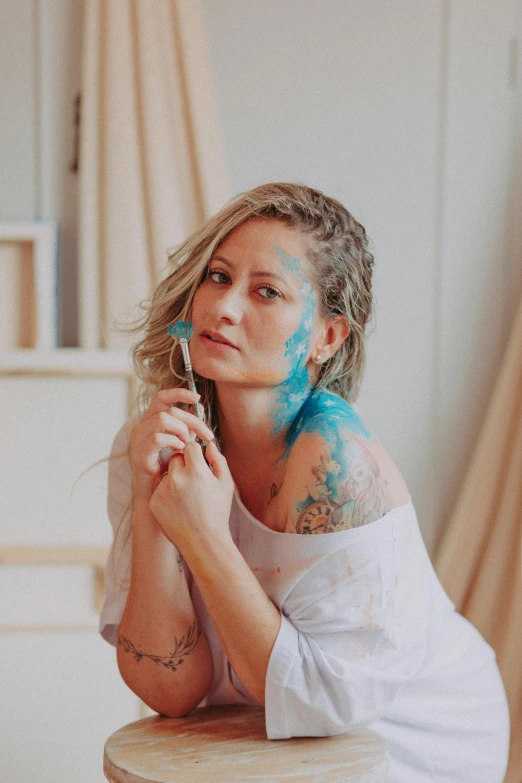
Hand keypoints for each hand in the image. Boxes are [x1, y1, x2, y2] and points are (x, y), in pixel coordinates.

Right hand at [129, 387, 214, 503]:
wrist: (157, 494)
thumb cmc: (169, 468)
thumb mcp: (181, 442)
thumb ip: (188, 425)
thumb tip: (198, 407)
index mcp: (150, 421)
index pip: (162, 397)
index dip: (179, 393)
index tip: (197, 397)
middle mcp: (141, 427)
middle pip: (168, 409)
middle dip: (192, 420)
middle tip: (206, 434)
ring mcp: (138, 440)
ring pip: (161, 419)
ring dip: (181, 429)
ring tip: (188, 444)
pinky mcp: (139, 454)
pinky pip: (158, 439)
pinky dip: (173, 442)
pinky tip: (181, 451)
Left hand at [148, 439, 234, 559]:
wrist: (203, 541)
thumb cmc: (218, 512)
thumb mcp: (225, 484)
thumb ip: (218, 459)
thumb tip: (208, 444)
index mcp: (196, 471)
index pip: (190, 447)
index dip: (196, 455)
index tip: (200, 465)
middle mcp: (176, 478)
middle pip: (176, 458)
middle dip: (184, 465)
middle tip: (194, 483)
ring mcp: (163, 490)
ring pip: (167, 473)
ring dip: (174, 479)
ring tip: (187, 498)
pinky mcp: (154, 501)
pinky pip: (160, 488)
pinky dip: (167, 494)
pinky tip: (178, 507)